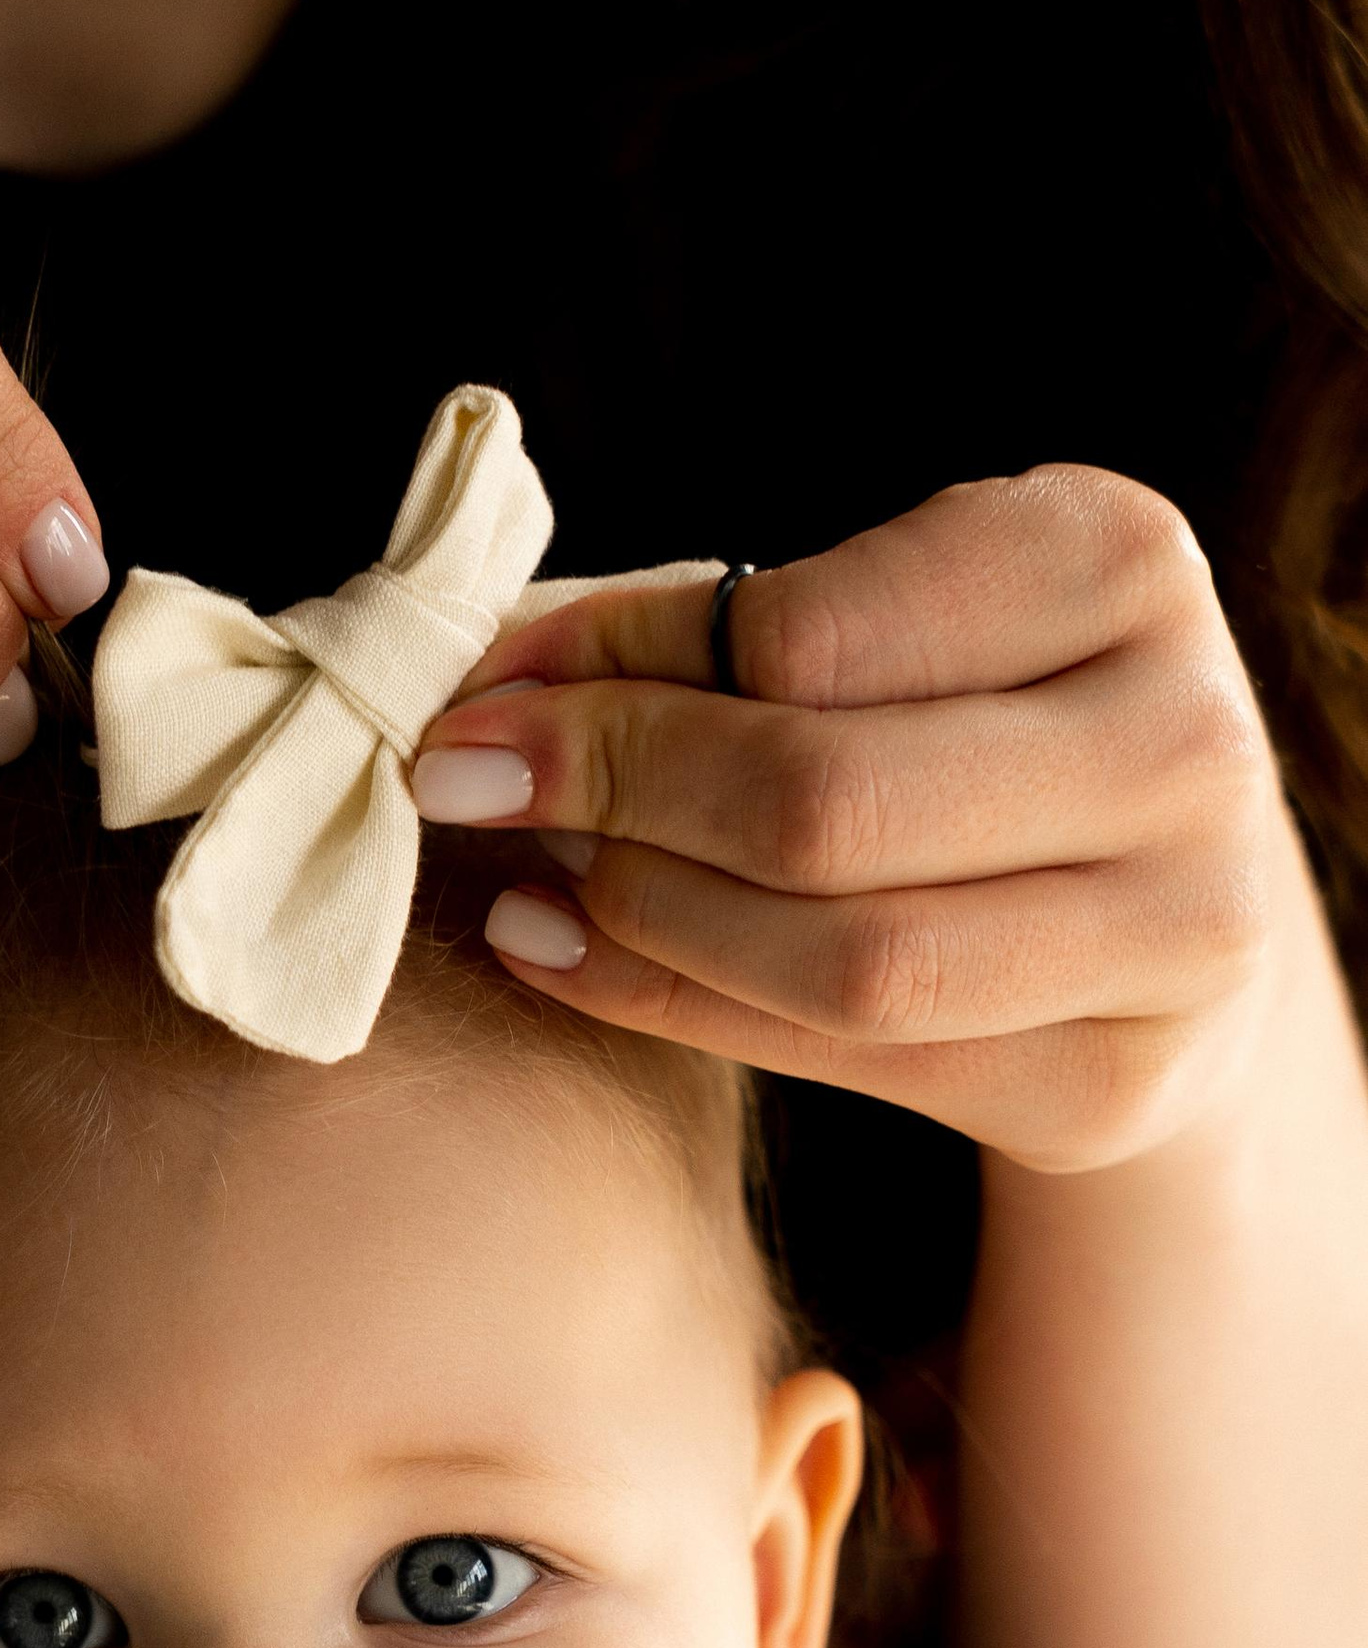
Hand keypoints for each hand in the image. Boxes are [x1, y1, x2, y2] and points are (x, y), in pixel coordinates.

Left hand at [411, 468, 1301, 1170]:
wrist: (1161, 908)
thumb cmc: (971, 725)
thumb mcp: (890, 625)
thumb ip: (711, 632)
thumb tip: (482, 677)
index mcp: (1119, 564)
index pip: (809, 634)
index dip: (618, 667)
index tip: (487, 687)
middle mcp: (1184, 742)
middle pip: (822, 800)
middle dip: (609, 791)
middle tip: (462, 783)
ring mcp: (1177, 929)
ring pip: (844, 956)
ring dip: (642, 916)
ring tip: (529, 882)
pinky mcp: (1118, 1082)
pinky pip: (854, 1059)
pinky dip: (678, 1006)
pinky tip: (570, 956)